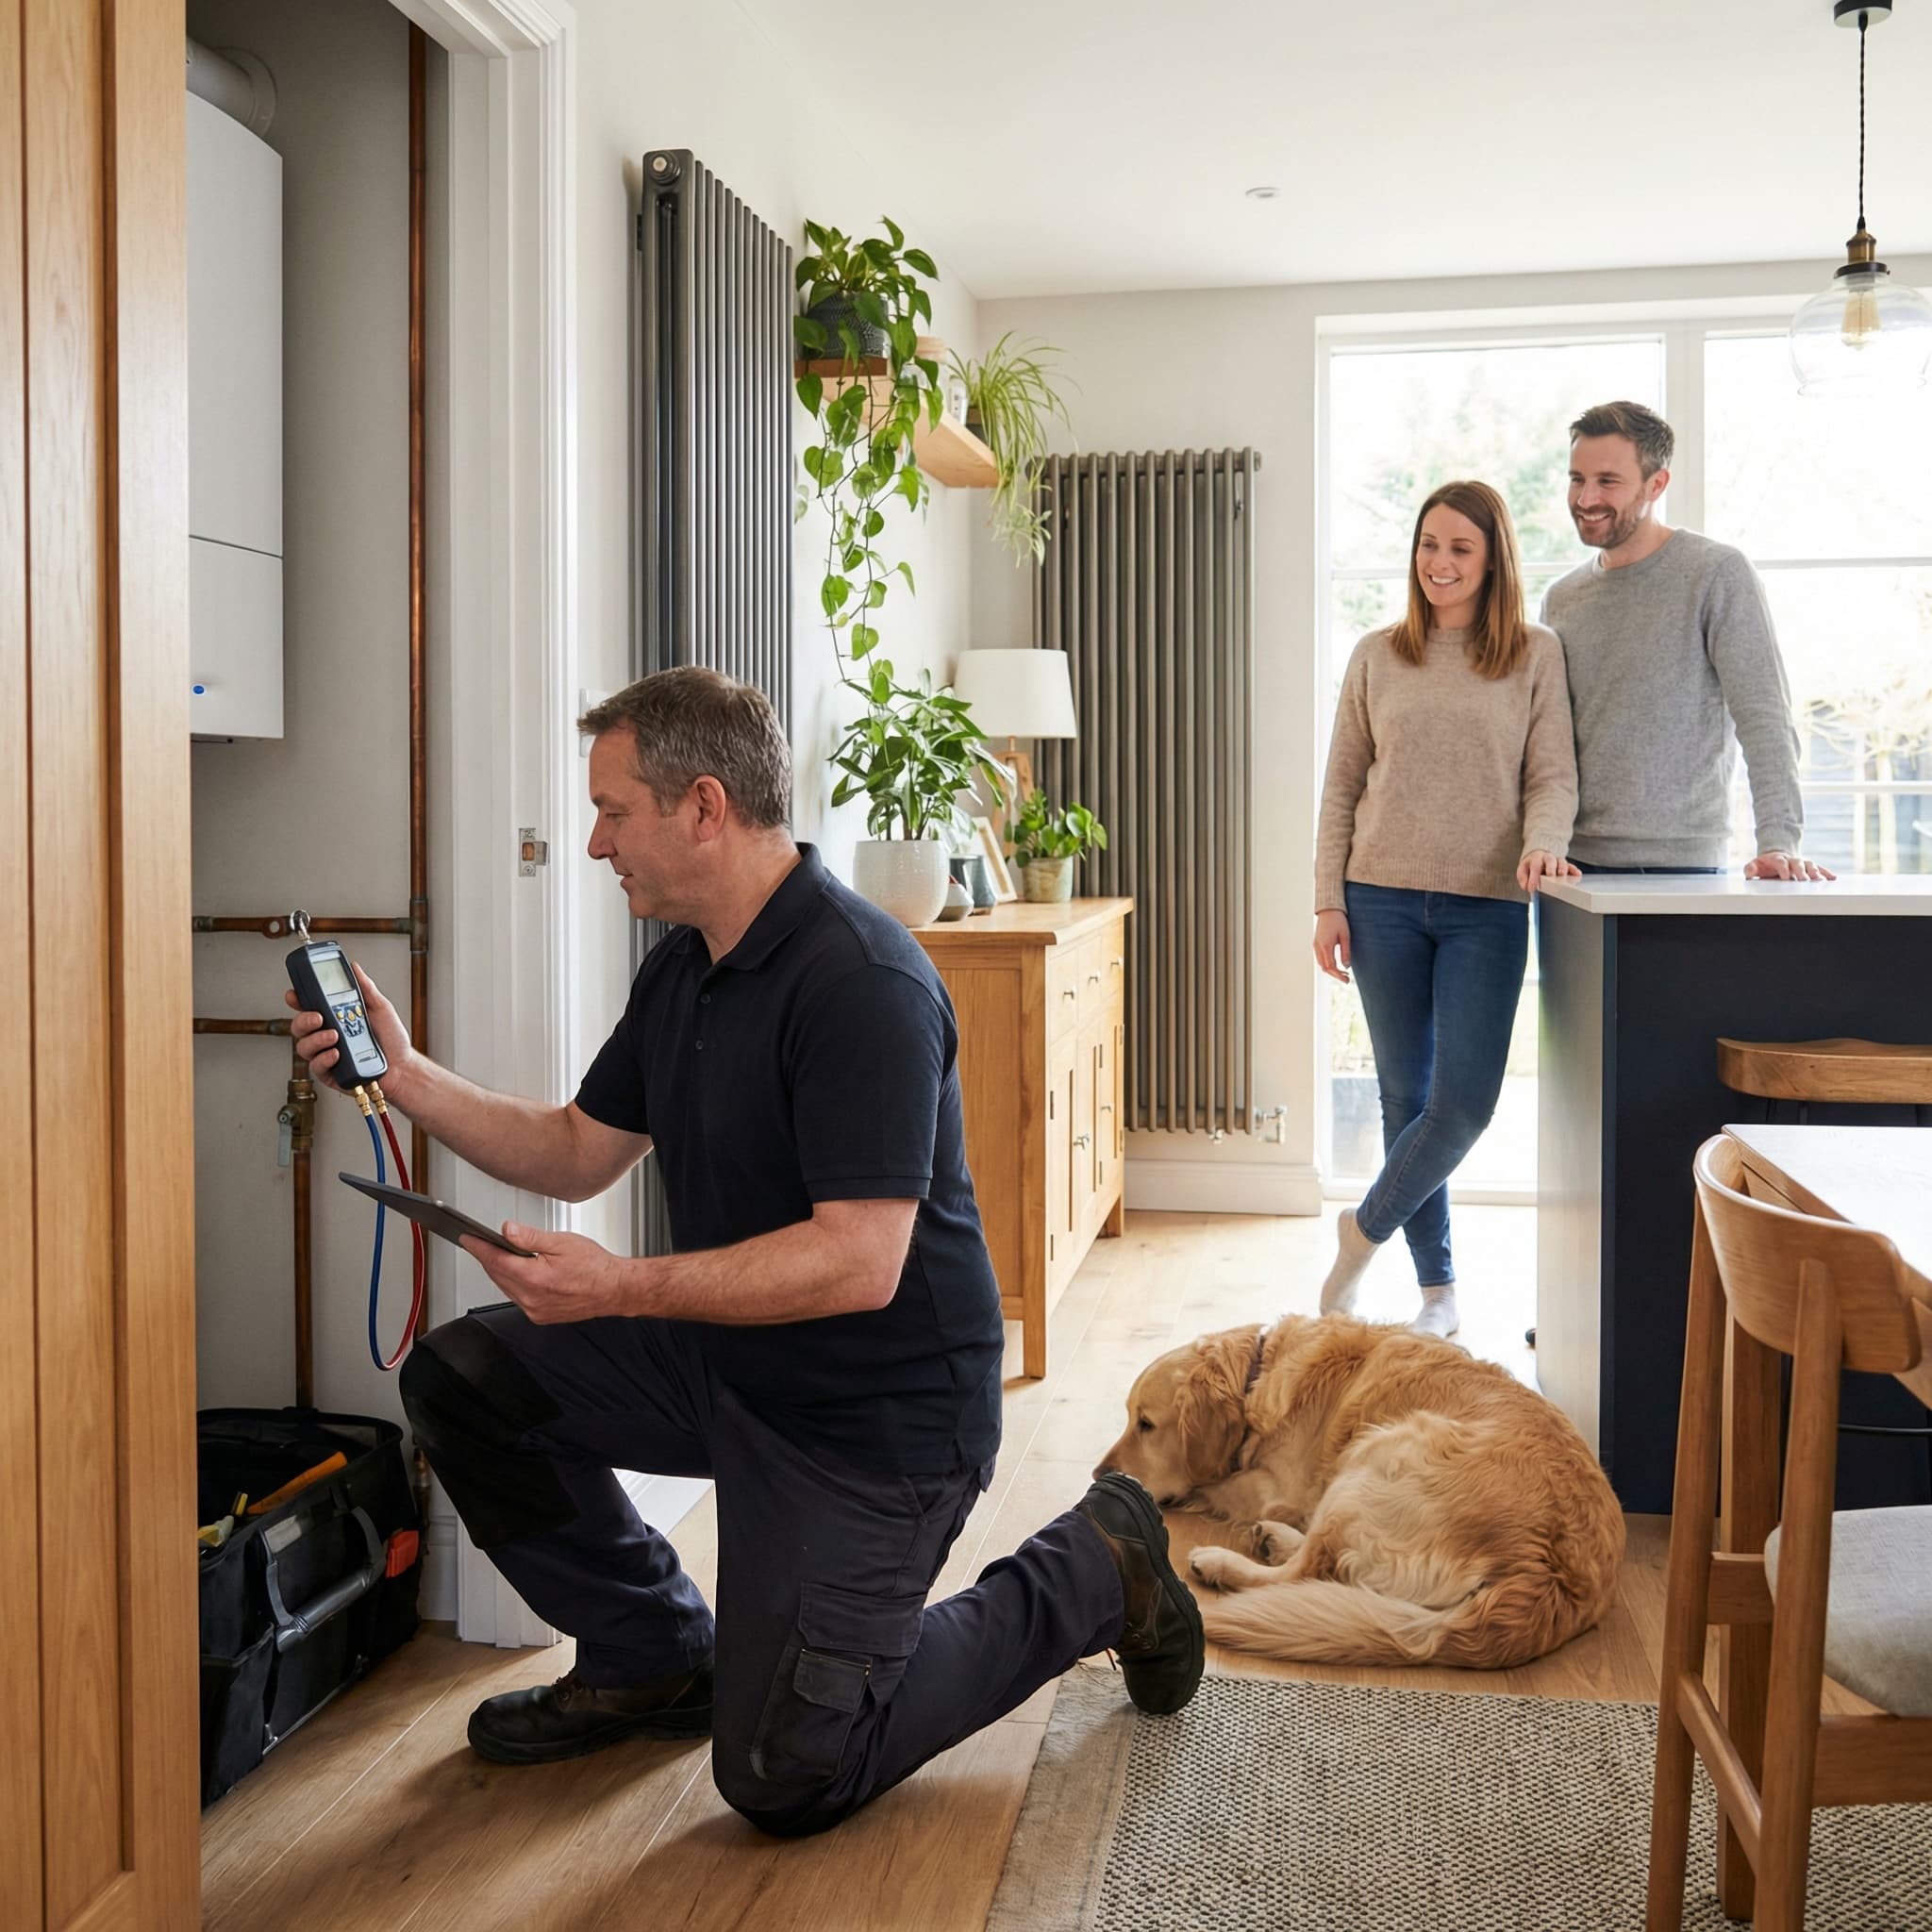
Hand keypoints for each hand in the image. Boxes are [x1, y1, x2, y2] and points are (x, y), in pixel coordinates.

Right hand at [285, 962, 414, 1093]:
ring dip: (316, 1039)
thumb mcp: (381, 1008)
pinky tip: (336, 1053)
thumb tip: (354, 968)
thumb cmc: (392, 1040)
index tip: (294, 994)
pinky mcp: (330, 1073)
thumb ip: (365, 988)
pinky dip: (324, 1059)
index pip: (308, 1007)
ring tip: (334, 1035)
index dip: (297, 999)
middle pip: (299, 1026)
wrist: (403, 1066)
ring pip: (303, 1046)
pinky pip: (316, 1066)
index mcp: (335, 1018)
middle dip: (303, 1020)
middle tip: (318, 1017)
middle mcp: (326, 1035)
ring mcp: (326, 1054)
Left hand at [459, 1225, 633, 1323]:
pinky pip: (517, 1298)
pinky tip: (518, 1273)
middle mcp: (532, 1299)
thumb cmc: (596, 1266)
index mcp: (535, 1278)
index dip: (478, 1248)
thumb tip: (508, 1230)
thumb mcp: (563, 1242)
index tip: (467, 1239)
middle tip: (479, 1242)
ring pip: (506, 1288)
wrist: (615, 1289)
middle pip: (497, 1275)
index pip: (496, 1260)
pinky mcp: (541, 1316)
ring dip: (499, 1271)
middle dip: (487, 1257)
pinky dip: (513, 1284)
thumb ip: (532, 1237)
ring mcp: (535, 1310)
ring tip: (497, 1254)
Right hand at [1313, 910, 1351, 983]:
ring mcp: (1316, 945)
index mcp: (1325, 945)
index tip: (1347, 980)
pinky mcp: (1316, 944)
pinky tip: (1335, 965)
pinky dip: (1327, 964)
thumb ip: (1346, 952)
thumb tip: (1346, 966)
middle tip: (1346, 979)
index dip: (1338, 975)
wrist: (1329, 910)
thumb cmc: (1338, 921)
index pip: (1331, 966)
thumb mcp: (1345, 936)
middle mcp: (1318, 947)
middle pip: (1324, 967)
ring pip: (1321, 964)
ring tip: (1342, 973)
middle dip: (1335, 975)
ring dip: (1331, 970)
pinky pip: (1320, 958)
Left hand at [1517, 849, 1580, 893]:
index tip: (1532, 888)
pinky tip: (1577, 875)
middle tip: (1550, 877)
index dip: (1533, 878)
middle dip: (1551, 869)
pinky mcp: (1566, 865)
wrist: (1538, 857)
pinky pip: (1571, 866)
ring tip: (1562, 876)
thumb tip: (1526, 886)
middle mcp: (1548, 858)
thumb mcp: (1523, 870)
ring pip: (1562, 862)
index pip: (1535, 866)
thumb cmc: (1531, 865)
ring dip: (1563, 869)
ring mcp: (1558, 861)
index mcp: (1536, 858)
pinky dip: (1574, 871)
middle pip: (1550, 860)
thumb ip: (1523, 878)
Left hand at [1744, 850, 1834, 881]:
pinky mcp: (1808, 867)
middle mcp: (1791, 860)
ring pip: (1810, 865)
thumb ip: (1750, 869)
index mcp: (1777, 859)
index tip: (1786, 877)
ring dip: (1816, 871)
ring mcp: (1801, 863)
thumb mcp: (1754, 866)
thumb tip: (1749, 873)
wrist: (1775, 859)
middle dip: (1801, 871)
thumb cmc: (1764, 865)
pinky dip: (1826, 872)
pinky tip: (1832, 878)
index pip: (1780, 862)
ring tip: (1819, 880)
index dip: (1783, 869)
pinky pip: (1819, 868)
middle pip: (1798, 863)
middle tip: (1805, 879)